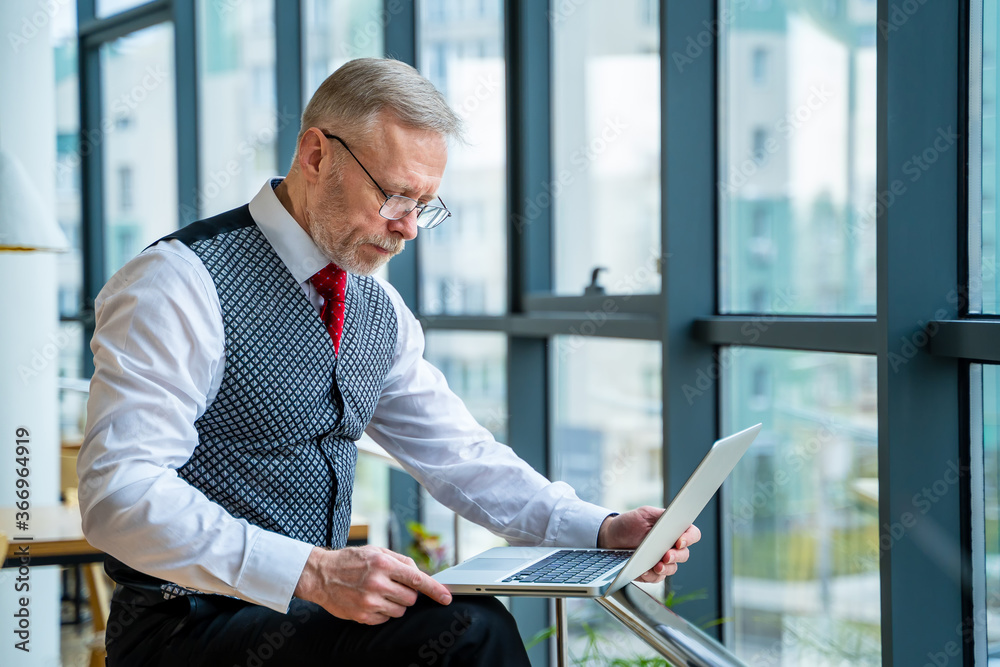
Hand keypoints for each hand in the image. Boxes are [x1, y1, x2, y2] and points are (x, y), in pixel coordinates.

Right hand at [293, 545, 451, 624]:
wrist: (321, 575)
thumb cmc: (351, 561)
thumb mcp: (376, 550)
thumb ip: (400, 561)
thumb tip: (420, 574)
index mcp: (383, 563)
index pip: (417, 579)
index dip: (435, 590)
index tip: (446, 597)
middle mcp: (377, 583)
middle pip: (411, 597)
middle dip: (408, 593)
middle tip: (395, 586)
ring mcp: (369, 601)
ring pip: (401, 610)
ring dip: (396, 603)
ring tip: (380, 592)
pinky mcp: (363, 616)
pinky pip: (386, 619)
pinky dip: (384, 612)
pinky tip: (371, 600)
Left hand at [597, 506, 700, 583]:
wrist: (610, 537)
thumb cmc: (628, 524)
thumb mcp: (644, 513)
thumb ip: (660, 515)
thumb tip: (673, 517)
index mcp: (673, 530)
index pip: (692, 534)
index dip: (689, 538)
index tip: (680, 541)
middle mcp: (671, 546)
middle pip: (684, 554)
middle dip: (677, 556)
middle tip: (666, 555)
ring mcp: (662, 560)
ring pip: (672, 568)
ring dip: (666, 568)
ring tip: (656, 566)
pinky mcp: (651, 572)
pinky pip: (657, 578)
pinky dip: (652, 576)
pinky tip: (645, 572)